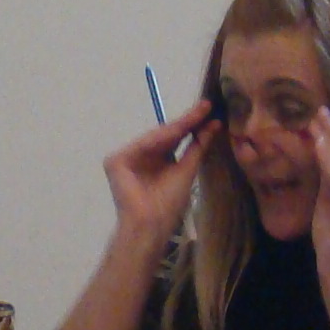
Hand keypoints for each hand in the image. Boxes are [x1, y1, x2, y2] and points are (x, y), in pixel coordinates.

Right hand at [101, 102, 213, 253]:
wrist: (151, 224)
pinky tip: (177, 129)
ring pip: (155, 137)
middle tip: (206, 105)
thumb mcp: (187, 170)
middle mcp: (140, 157)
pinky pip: (142, 144)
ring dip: (177, 126)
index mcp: (156, 161)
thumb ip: (198, 146)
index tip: (210, 110)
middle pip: (165, 134)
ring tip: (197, 114)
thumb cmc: (168, 205)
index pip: (175, 139)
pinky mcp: (115, 161)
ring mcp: (127, 158)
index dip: (192, 124)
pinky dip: (159, 137)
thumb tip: (214, 123)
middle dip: (186, 120)